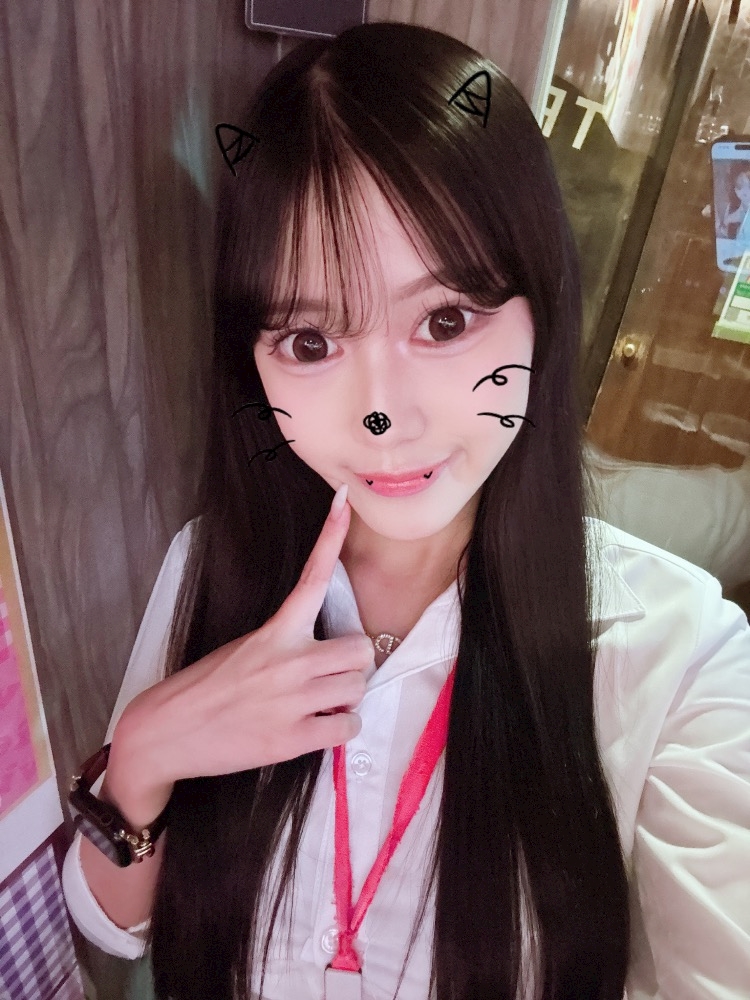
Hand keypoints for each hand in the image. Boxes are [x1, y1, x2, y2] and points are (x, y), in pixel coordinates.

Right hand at [109, 485, 370, 811]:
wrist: (166, 733)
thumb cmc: (205, 689)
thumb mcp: (243, 649)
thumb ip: (286, 645)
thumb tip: (327, 655)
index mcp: (273, 632)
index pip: (312, 578)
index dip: (332, 536)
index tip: (344, 500)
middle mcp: (287, 662)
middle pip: (361, 649)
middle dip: (353, 664)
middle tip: (331, 675)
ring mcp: (292, 701)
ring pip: (358, 689)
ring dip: (345, 699)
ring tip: (319, 705)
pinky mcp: (292, 740)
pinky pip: (348, 728)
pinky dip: (340, 729)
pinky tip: (318, 728)